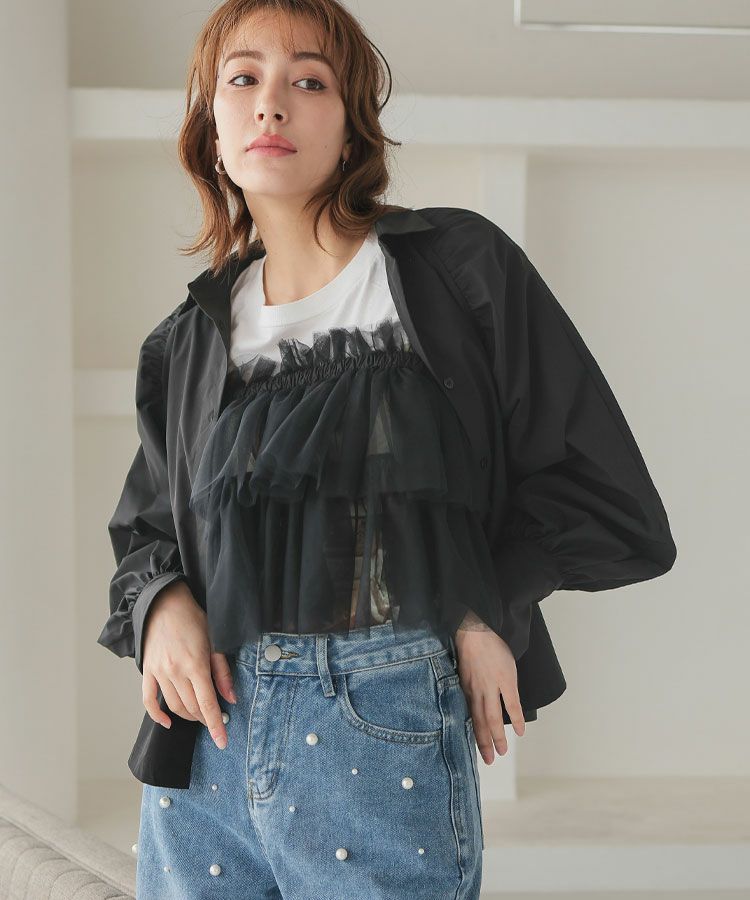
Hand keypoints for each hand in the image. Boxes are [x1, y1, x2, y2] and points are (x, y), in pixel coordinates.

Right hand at [141, 581, 236, 749]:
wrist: (166, 604)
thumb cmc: (194, 620)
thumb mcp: (216, 642)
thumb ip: (223, 672)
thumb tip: (231, 698)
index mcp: (196, 664)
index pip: (208, 704)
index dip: (215, 725)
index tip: (222, 742)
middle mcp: (176, 671)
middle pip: (191, 708)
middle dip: (204, 719)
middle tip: (214, 719)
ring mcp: (159, 673)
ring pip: (174, 706)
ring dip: (187, 716)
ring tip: (198, 715)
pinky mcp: (147, 671)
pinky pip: (149, 700)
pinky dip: (157, 715)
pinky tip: (168, 722)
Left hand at [454, 609, 524, 764]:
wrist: (476, 627)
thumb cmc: (470, 644)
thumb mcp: (462, 668)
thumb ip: (467, 685)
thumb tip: (471, 698)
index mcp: (466, 688)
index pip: (469, 717)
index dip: (473, 734)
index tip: (476, 750)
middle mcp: (476, 690)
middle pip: (479, 722)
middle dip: (483, 743)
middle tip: (488, 760)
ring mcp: (491, 685)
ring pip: (493, 717)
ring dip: (497, 737)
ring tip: (502, 752)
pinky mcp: (505, 679)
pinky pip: (511, 703)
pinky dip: (516, 718)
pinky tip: (521, 731)